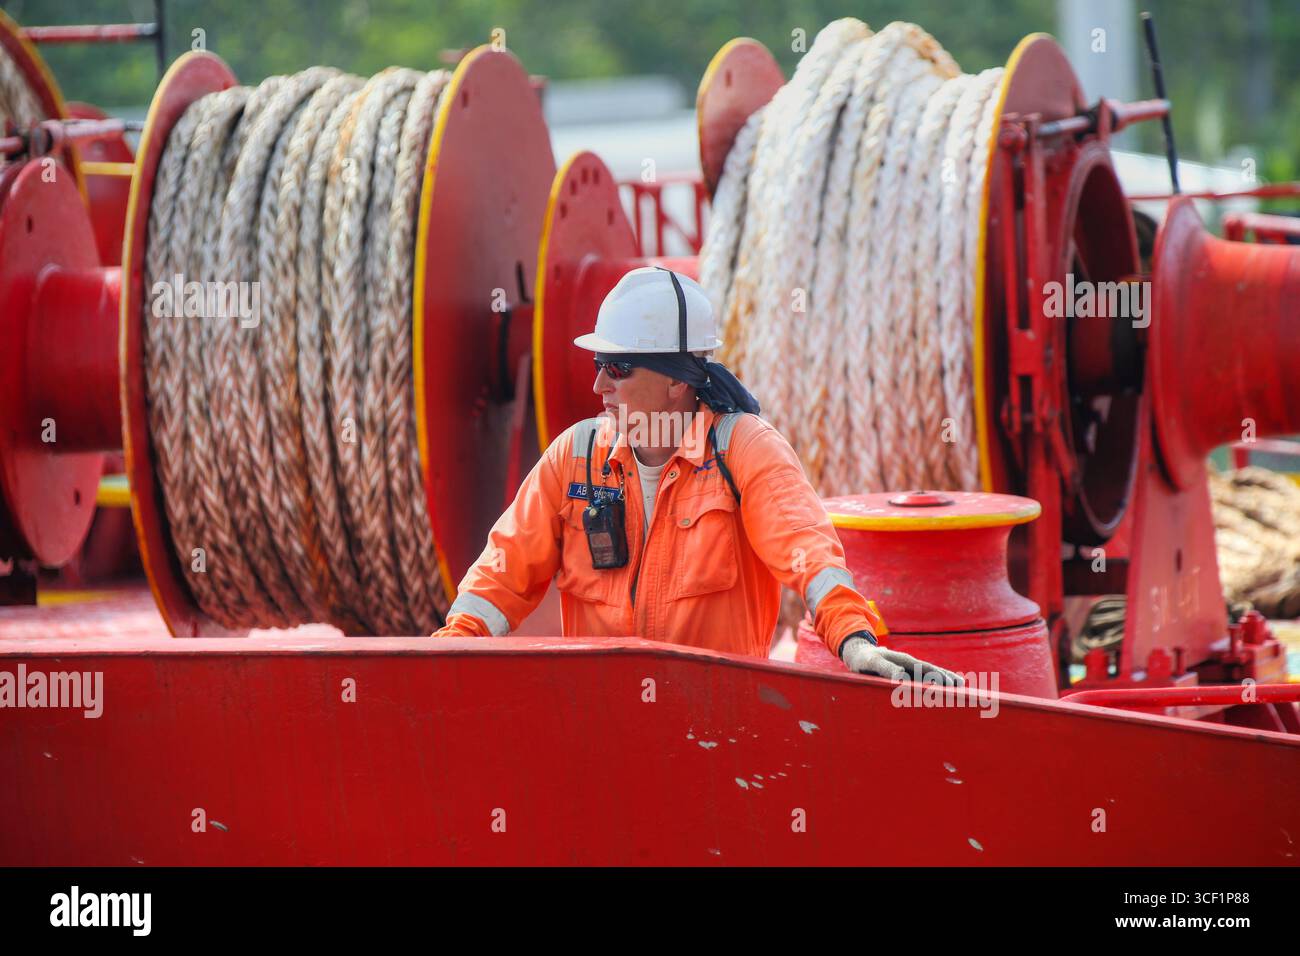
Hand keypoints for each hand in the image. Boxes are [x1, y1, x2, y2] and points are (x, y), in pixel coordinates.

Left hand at [840, 635, 962, 685]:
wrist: (857, 654)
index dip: (939, 677)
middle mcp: (909, 664)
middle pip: (932, 671)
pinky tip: (938, 691)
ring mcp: (907, 669)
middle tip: (963, 688)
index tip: (952, 685)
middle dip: (947, 678)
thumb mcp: (872, 663)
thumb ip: (885, 668)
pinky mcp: (904, 674)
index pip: (926, 669)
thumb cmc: (863, 660)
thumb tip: (901, 677)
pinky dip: (932, 684)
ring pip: (929, 675)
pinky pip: (921, 679)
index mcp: (904, 660)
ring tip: (958, 688)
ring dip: (942, 681)